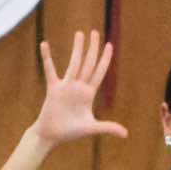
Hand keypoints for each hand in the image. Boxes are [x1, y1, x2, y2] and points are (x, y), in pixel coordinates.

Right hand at [32, 31, 128, 147]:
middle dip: (92, 48)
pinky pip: (49, 70)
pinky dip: (47, 57)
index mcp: (88, 94)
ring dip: (77, 48)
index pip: (99, 73)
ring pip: (73, 63)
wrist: (51, 136)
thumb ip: (108, 127)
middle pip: (88, 63)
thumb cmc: (70, 133)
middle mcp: (78, 87)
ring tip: (80, 33)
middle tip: (95, 32)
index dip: (105, 60)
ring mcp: (66, 86)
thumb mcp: (91, 128)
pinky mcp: (53, 88)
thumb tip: (126, 134)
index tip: (109, 45)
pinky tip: (44, 44)